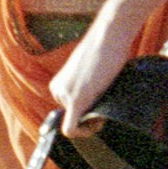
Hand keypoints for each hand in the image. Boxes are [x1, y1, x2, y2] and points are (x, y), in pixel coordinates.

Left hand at [44, 9, 134, 128]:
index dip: (86, 112)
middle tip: (106, 99)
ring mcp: (65, 95)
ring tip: (105, 101)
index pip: (70, 109)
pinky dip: (82, 133)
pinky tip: (96, 124)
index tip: (101, 103)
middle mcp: (57, 90)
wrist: (110, 35)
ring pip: (76, 122)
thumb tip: (94, 107)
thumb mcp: (90, 71)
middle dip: (91, 114)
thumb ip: (87, 87)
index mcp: (58, 84)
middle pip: (74, 116)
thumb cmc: (106, 49)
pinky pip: (71, 128)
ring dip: (92, 119)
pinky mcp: (77, 100)